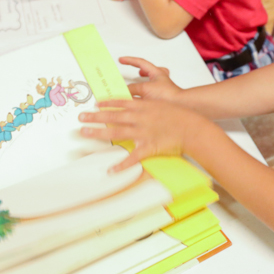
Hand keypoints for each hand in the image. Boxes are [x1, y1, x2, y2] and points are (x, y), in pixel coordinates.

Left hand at [79, 98, 206, 170]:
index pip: (121, 103)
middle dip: (95, 117)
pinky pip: (132, 158)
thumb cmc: (181, 115)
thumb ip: (148, 105)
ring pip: (116, 132)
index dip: (106, 104)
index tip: (95, 104)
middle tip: (81, 117)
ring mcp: (143, 133)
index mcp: (144, 107)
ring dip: (99, 133)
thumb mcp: (162, 104)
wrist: (193, 127)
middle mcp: (140, 118)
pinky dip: (121, 165)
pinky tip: (110, 170)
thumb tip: (137, 103)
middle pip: (113, 116)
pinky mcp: (148, 148)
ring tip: (84, 133)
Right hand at [120, 57, 181, 101]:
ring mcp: (161, 89)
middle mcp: (160, 80)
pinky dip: (142, 96)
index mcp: (156, 73)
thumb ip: (133, 89)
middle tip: (135, 70)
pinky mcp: (161, 99)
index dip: (130, 60)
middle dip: (141, 70)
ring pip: (149, 83)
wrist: (179, 106)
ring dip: (140, 84)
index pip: (141, 62)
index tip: (121, 60)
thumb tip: (123, 92)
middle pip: (149, 71)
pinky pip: (149, 95)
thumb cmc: (167, 95)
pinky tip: (137, 102)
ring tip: (133, 87)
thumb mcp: (145, 88)